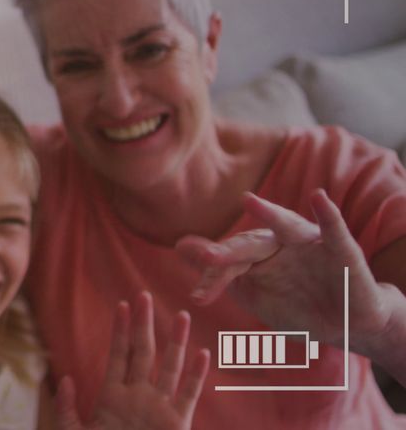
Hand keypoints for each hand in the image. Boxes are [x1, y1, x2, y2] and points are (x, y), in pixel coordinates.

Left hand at [54, 292, 209, 429]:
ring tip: (181, 316)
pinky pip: (189, 395)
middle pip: (143, 352)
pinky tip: (203, 354)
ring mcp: (159, 407)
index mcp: (112, 396)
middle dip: (144, 325)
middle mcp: (138, 396)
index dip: (120, 330)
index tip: (122, 305)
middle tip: (144, 295)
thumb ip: (68, 409)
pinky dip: (197, 375)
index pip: (118, 355)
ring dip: (175, 342)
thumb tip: (65, 380)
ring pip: (169, 367)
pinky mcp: (177, 423)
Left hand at [175, 189, 395, 353]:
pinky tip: (320, 198)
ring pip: (284, 226)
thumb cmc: (297, 307)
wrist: (347, 327)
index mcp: (257, 254)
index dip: (214, 279)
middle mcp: (279, 242)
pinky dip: (329, 214)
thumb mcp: (253, 293)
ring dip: (268, 215)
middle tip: (207, 258)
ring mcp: (309, 242)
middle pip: (249, 245)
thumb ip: (219, 272)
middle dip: (229, 253)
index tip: (198, 297)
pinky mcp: (341, 248)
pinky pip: (334, 229)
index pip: (229, 263)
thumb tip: (178, 245)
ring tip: (249, 201)